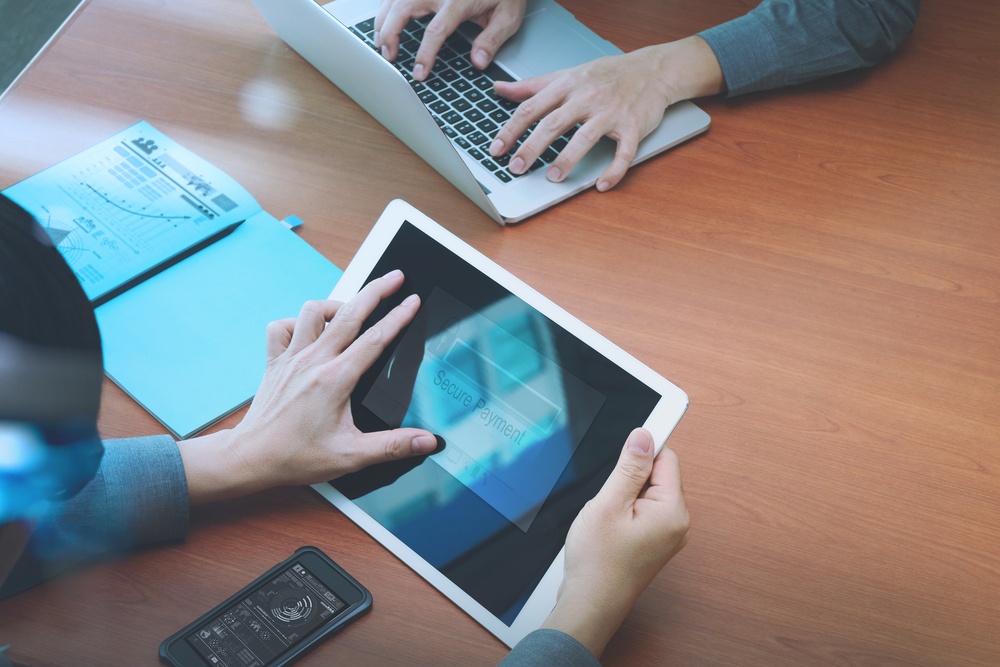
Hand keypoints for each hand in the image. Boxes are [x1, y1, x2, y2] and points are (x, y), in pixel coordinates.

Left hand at [178, 270, 436, 505]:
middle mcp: (313, 361)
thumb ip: (393, 446)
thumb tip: (427, 441)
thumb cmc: (296, 457)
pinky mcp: (275, 362)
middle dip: (376, 290)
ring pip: (313, 311)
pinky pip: (282, 327)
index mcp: (335, 379)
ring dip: (336, 304)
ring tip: (352, 308)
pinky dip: (297, 322)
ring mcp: (292, 358)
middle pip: (349, 313)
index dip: (398, 316)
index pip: (375, 339)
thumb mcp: (352, 456)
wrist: (251, 458)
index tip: (412, 299)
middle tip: (395, 277)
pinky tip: (309, 332)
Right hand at [374, 0, 525, 80]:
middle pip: (403, 9)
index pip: (435, 30)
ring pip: (394, 0)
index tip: (419, 73)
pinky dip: (387, 8)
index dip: (425, 54)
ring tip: (382, 43)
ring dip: (383, 21)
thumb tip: (479, 62)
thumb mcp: (507, 16)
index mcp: (458, 0)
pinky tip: (385, 22)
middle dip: (390, 34)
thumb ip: (492, 39)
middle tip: (389, 56)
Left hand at [491, 37, 723, 189]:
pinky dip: (614, 171)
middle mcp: (587, 97)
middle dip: (532, 147)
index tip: (496, 150)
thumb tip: (499, 88)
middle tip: (517, 168)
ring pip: (585, 137)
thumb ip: (533, 85)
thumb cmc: (607, 74)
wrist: (653, 70)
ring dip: (567, 159)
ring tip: (552, 178)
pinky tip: (601, 185)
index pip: (532, 107)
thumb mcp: (567, 74)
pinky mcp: (633, 127)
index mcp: (568, 85)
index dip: (511, 130)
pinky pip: (624, 153)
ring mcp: (611, 112)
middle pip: (554, 123)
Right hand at [542, 428, 689, 657]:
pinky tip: (608, 527)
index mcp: (672, 511)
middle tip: (608, 499)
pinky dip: (623, 511)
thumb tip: (644, 435)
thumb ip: (629, 467)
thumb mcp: (609, 504)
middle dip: (629, 478)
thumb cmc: (598, 563)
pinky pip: (641, 510)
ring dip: (624, 496)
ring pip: (646, 493)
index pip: (666, 458)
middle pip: (657, 475)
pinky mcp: (652, 542)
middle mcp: (677, 523)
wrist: (590, 604)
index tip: (625, 446)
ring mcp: (666, 535)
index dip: (642, 450)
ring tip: (607, 518)